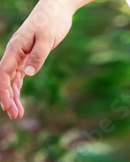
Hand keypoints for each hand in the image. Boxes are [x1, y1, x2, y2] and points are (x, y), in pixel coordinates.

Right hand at [1, 0, 76, 118]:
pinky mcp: (29, 57)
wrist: (57, 10)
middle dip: (8, 97)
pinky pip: (19, 76)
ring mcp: (20, 56)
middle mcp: (14, 53)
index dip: (3, 89)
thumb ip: (38, 56)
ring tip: (17, 114)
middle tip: (14, 115)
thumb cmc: (51, 21)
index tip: (6, 104)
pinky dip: (18, 89)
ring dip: (13, 96)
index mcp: (15, 48)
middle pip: (6, 79)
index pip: (4, 72)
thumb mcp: (47, 38)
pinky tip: (19, 101)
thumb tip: (28, 74)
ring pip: (12, 80)